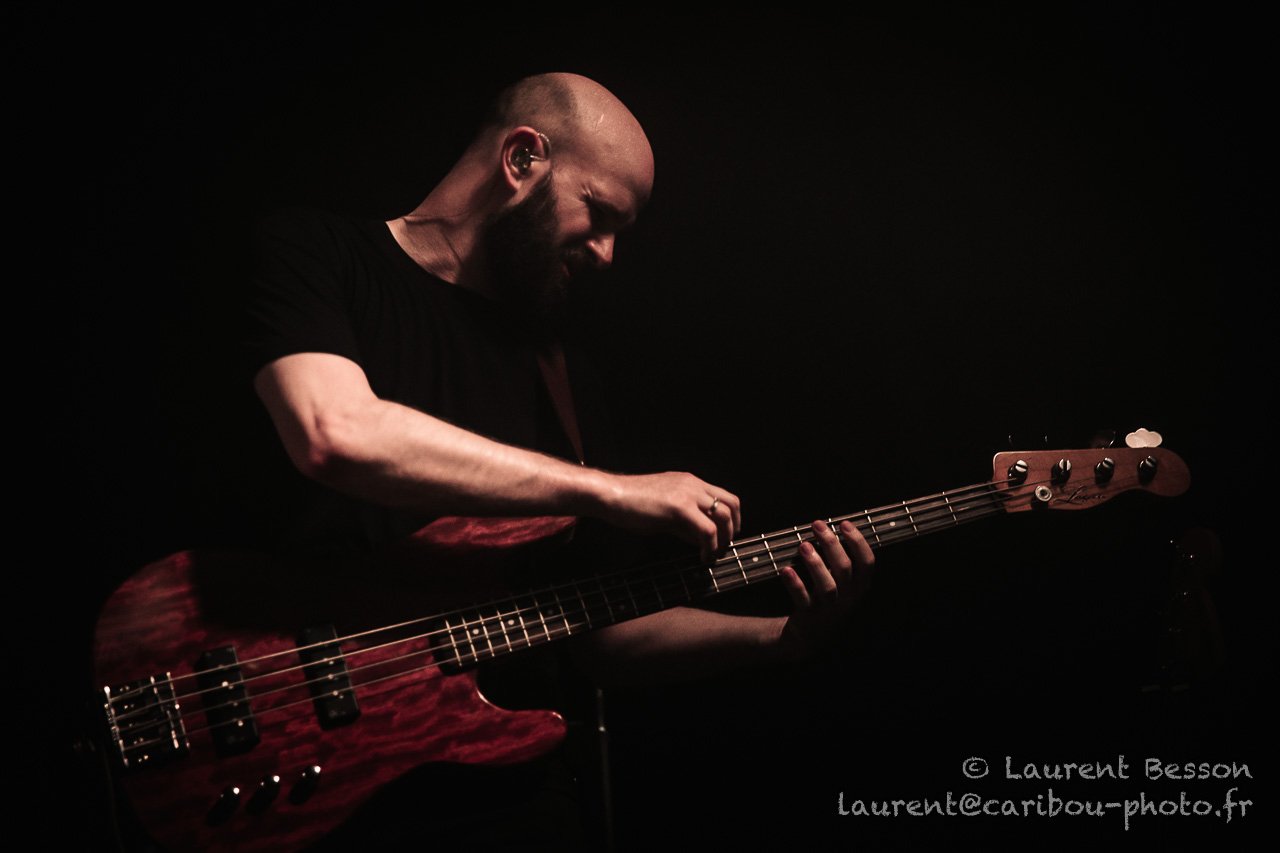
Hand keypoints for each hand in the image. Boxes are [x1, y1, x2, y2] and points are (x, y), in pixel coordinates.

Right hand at [593, 471, 740, 563]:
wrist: (610, 495)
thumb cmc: (630, 504)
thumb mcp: (663, 512)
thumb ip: (683, 522)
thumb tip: (698, 539)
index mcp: (689, 482)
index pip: (724, 497)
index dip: (731, 520)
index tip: (724, 538)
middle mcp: (693, 484)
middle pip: (732, 504)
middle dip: (733, 529)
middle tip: (723, 548)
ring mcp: (688, 493)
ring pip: (724, 516)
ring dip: (724, 539)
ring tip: (714, 555)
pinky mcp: (680, 507)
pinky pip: (707, 529)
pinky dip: (710, 546)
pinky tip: (702, 557)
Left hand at [775, 519, 873, 659]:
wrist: (810, 637)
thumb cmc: (827, 601)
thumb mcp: (843, 585)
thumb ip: (841, 561)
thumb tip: (831, 528)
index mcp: (859, 587)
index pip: (867, 562)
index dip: (858, 541)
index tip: (844, 523)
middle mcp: (847, 598)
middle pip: (844, 568)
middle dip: (832, 544)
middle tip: (817, 524)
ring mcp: (829, 609)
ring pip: (827, 586)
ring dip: (815, 564)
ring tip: (803, 545)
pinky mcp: (809, 617)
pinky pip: (803, 600)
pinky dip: (795, 585)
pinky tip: (786, 570)